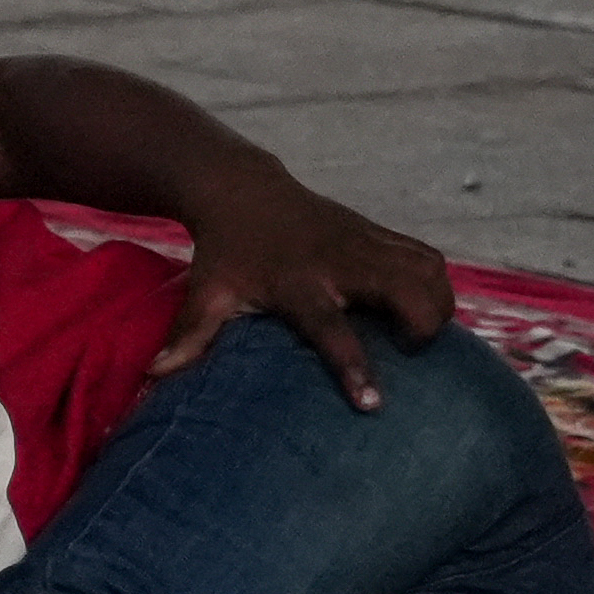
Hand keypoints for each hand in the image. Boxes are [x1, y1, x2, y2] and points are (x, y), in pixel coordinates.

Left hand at [156, 175, 455, 407]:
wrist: (240, 189)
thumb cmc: (225, 251)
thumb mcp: (205, 292)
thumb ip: (188, 337)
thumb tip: (154, 378)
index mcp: (298, 283)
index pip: (331, 328)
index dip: (354, 366)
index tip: (374, 405)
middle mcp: (339, 259)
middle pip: (404, 288)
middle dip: (425, 324)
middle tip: (414, 351)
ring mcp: (363, 241)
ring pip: (427, 267)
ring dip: (439, 303)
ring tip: (425, 334)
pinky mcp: (376, 230)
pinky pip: (425, 254)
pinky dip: (436, 281)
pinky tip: (427, 306)